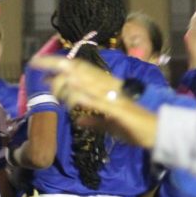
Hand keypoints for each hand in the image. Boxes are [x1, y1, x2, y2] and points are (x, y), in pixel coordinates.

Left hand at [29, 55, 158, 147]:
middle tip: (35, 63)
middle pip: (79, 70)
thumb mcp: (110, 125)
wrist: (160, 133)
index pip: (81, 71)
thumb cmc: (136, 129)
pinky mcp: (120, 111)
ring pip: (86, 82)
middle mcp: (109, 87)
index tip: (40, 63)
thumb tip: (78, 119)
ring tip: (48, 81)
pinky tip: (72, 97)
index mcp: (107, 88)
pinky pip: (100, 102)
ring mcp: (114, 97)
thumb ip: (94, 120)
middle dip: (56, 65)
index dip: (61, 64)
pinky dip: (86, 98)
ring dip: (66, 81)